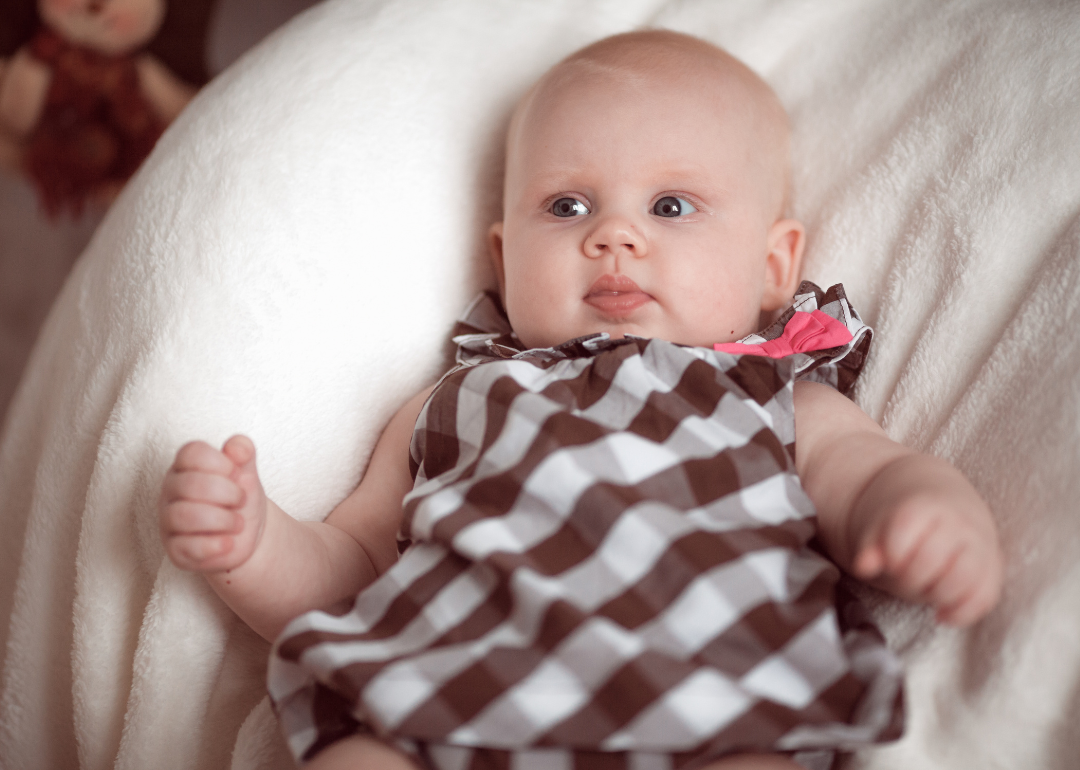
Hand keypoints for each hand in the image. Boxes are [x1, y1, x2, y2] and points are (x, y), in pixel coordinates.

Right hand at [159, 435, 267, 572]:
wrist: (245, 535)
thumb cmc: (239, 499)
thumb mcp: (246, 473)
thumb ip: (243, 454)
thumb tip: (238, 447)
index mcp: (185, 467)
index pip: (191, 453)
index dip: (220, 463)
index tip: (237, 473)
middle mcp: (171, 492)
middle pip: (188, 485)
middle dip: (226, 492)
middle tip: (241, 500)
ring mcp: (169, 521)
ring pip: (183, 515)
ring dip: (222, 519)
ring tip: (238, 523)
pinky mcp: (175, 549)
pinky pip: (189, 546)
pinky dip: (216, 544)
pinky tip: (229, 542)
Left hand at [852, 464, 1003, 626]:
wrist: (947, 508)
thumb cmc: (908, 522)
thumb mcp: (882, 526)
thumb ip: (871, 545)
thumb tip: (863, 567)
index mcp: (926, 506)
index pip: (906, 528)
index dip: (892, 552)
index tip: (890, 560)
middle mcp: (958, 523)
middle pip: (932, 557)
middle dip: (909, 576)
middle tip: (903, 577)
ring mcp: (980, 546)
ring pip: (964, 577)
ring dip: (937, 594)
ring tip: (924, 592)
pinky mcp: (993, 570)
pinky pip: (986, 596)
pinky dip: (962, 612)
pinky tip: (941, 615)